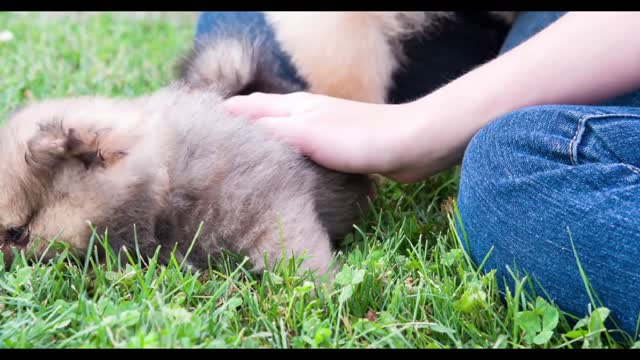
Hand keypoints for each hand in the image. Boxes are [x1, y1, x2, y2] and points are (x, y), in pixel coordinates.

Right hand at [223, 92, 443, 182]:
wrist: (410, 145)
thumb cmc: (358, 139)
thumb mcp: (306, 134)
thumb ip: (270, 131)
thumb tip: (233, 130)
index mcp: (294, 107)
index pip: (248, 107)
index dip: (223, 115)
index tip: (197, 127)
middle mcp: (304, 114)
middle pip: (262, 116)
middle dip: (237, 126)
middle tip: (212, 147)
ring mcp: (321, 130)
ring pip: (280, 133)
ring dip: (259, 142)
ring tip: (238, 161)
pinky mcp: (336, 148)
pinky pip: (299, 150)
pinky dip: (283, 156)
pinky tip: (281, 171)